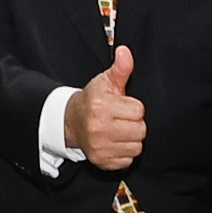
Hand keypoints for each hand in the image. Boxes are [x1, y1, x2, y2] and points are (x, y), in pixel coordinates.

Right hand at [68, 45, 146, 172]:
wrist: (71, 122)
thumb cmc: (92, 100)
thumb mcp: (105, 81)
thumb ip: (120, 68)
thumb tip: (125, 51)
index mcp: (101, 107)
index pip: (138, 111)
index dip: (133, 107)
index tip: (123, 106)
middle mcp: (99, 128)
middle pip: (140, 130)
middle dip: (134, 124)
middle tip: (122, 119)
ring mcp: (100, 147)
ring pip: (136, 146)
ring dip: (131, 139)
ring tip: (119, 130)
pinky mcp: (102, 161)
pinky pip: (128, 160)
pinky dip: (124, 152)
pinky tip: (115, 142)